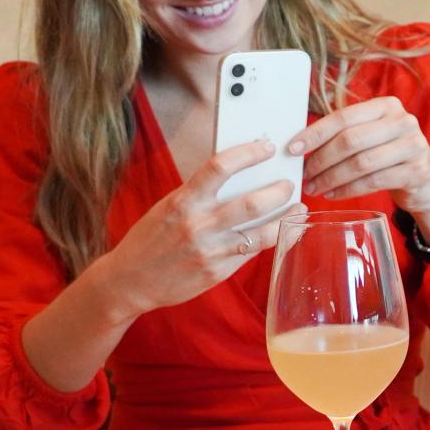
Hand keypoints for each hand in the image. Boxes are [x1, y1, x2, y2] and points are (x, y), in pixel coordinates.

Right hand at [97, 139, 294, 317]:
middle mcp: (198, 225)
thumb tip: (240, 176)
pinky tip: (286, 231)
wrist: (129, 281)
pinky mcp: (218, 272)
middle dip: (279, 191)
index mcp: (182, 202)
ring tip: (299, 207)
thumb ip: (201, 194)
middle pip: (252, 202)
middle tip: (290, 184)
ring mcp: (210, 251)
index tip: (266, 147)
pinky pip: (254, 253)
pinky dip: (276, 239)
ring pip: (262, 232)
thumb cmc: (151, 239)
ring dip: (287, 218)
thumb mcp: (169, 207)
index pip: (219, 167)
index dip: (248, 153)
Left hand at [290, 97, 429, 229]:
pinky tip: (332, 195)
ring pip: (360, 163)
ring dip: (331, 178)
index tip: (292, 149)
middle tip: (304, 175)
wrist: (427, 185)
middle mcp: (403, 121)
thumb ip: (345, 134)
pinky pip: (372, 182)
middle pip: (350, 140)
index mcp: (387, 105)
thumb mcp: (372, 137)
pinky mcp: (417, 171)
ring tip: (314, 188)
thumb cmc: (390, 158)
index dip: (315, 133)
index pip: (343, 117)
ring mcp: (413, 146)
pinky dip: (347, 190)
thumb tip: (299, 144)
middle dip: (321, 160)